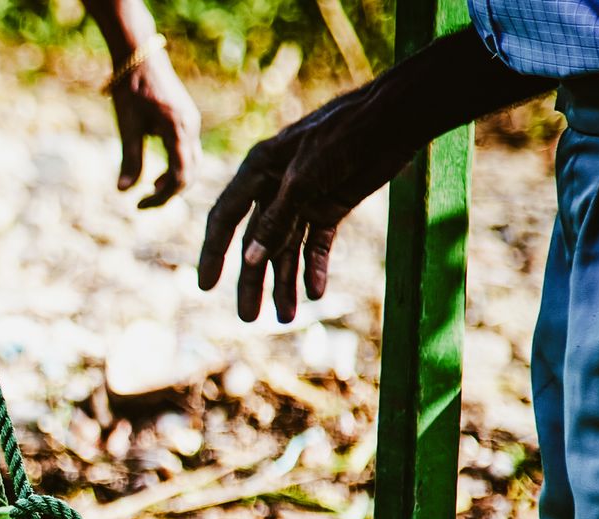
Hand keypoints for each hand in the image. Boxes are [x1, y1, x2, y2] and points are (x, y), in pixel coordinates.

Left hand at [110, 50, 199, 208]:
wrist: (140, 57)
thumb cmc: (131, 89)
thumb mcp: (128, 126)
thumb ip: (130, 159)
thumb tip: (123, 192)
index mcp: (178, 129)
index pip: (180, 177)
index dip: (162, 197)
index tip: (139, 206)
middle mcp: (191, 127)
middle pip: (191, 174)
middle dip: (169, 194)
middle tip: (144, 205)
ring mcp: (192, 123)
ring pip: (192, 164)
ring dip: (174, 182)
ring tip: (150, 190)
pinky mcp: (187, 120)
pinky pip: (188, 152)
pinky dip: (176, 168)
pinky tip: (158, 174)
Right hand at [198, 92, 419, 322]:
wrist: (393, 120)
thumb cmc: (342, 136)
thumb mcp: (303, 179)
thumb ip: (275, 221)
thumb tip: (249, 262)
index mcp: (257, 173)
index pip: (225, 218)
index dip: (213, 252)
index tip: (205, 286)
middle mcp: (275, 189)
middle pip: (257, 244)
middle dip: (253, 282)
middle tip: (248, 319)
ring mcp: (303, 200)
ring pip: (287, 250)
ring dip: (286, 283)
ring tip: (286, 317)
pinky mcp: (331, 207)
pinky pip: (316, 245)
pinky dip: (315, 268)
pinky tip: (316, 292)